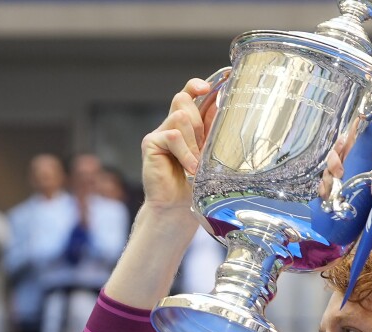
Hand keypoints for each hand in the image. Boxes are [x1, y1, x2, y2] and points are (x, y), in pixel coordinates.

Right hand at [139, 77, 217, 213]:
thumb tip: (221, 104)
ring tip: (195, 163)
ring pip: (180, 117)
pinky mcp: (150, 143)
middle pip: (184, 100)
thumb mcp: (208, 152)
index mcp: (185, 124)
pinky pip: (173, 136)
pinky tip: (189, 167)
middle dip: (199, 124)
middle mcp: (170, 125)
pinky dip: (185, 152)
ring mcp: (159, 133)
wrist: (176, 207)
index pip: (188, 93)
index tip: (207, 87)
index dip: (195, 85)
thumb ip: (211, 129)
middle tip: (203, 150)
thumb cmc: (194, 183)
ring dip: (193, 141)